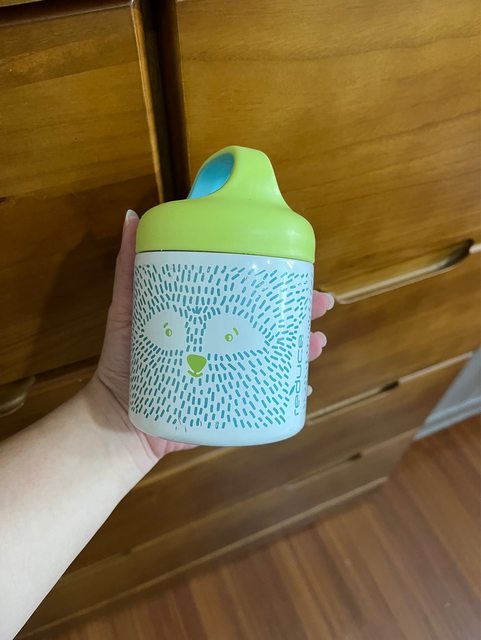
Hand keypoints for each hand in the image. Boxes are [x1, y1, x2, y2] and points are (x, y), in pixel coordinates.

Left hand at [88, 210, 332, 464]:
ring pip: (275, 356)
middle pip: (270, 321)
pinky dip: (286, 391)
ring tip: (317, 343)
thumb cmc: (124, 359)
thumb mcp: (127, 307)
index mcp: (207, 318)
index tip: (297, 268)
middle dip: (300, 311)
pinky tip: (302, 386)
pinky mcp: (231, 404)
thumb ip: (129, 267)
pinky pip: (265, 395)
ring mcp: (230, 374)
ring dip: (302, 348)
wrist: (119, 418)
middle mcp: (224, 343)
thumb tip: (133, 216)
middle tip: (321, 303)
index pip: (246, 294)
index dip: (274, 280)